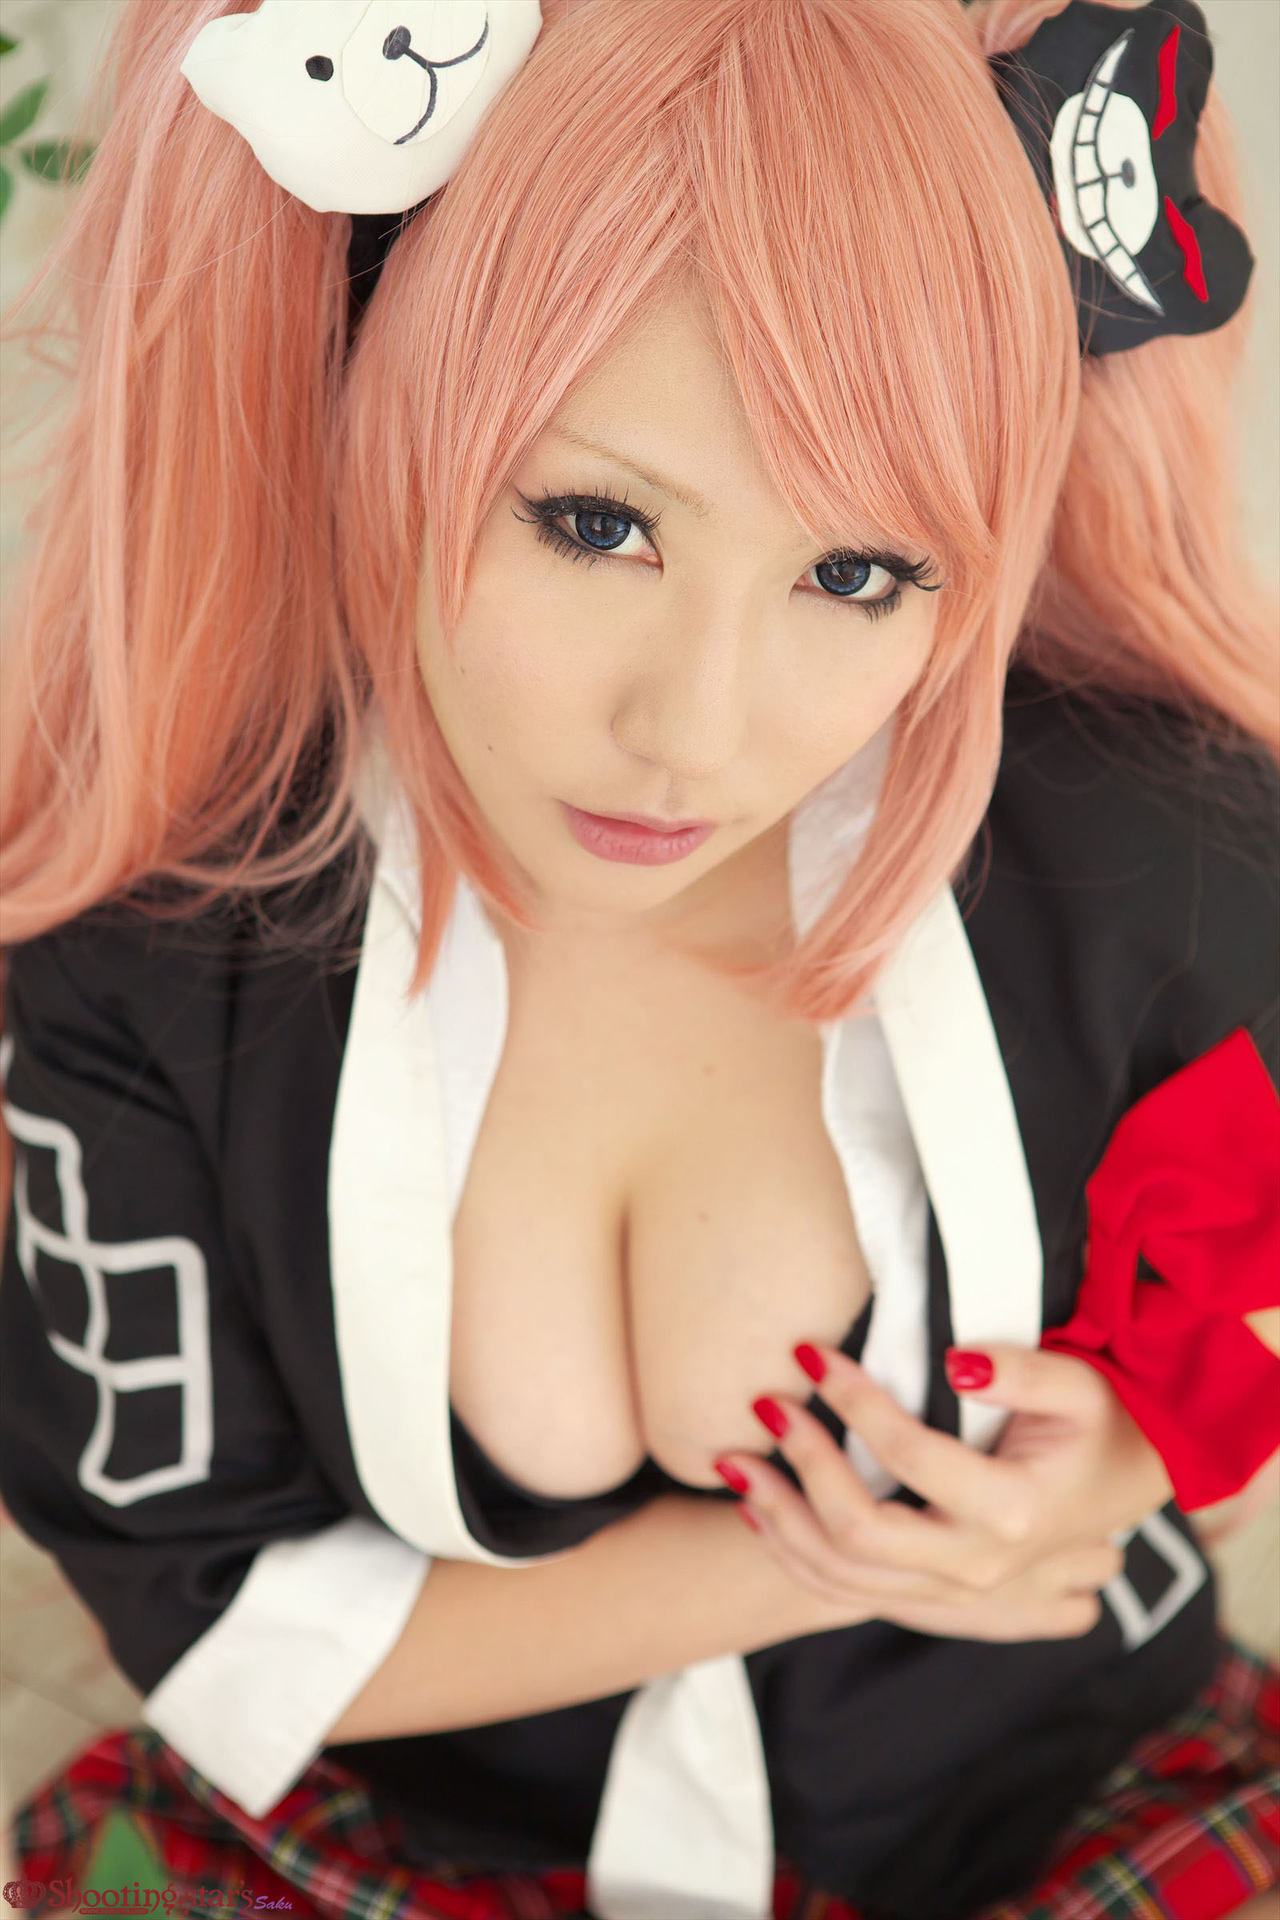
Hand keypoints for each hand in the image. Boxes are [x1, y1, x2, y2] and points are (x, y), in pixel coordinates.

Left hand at [715, 1342, 1173, 1640]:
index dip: (853, 1402)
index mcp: (1013, 1512)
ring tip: (734, 1460)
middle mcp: (978, 1567)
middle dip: (802, 1463)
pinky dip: (791, 1554)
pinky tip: (756, 1509)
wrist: (1125, 1488)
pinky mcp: (932, 1601)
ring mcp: (953, 1596)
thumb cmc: (1100, 1423)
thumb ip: (1023, 1371)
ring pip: (841, 1576)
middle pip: (860, 1532)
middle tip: (765, 1403)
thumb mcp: (1080, 1386)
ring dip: (778, 1517)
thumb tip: (955, 1360)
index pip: (909, 1456)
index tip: (812, 1353)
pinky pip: (844, 1594)